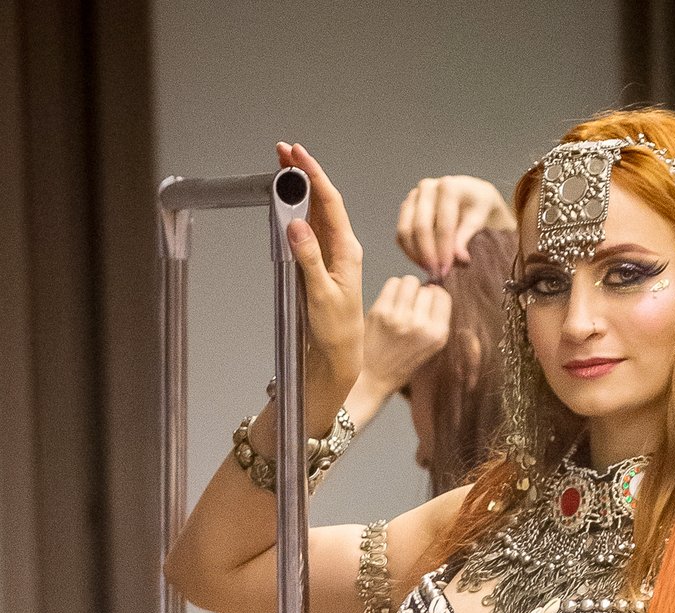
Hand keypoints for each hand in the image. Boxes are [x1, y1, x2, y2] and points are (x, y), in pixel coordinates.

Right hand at [275, 142, 363, 396]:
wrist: (339, 355)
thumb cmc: (336, 330)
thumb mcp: (322, 295)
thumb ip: (310, 259)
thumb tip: (297, 225)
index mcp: (348, 251)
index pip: (331, 203)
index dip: (315, 176)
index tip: (298, 155)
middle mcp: (342, 247)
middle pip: (323, 200)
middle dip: (304, 173)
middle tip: (283, 151)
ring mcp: (332, 253)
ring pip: (315, 211)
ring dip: (300, 188)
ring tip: (282, 166)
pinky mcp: (321, 261)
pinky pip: (310, 228)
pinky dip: (297, 209)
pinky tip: (287, 198)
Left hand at [362, 275, 452, 399]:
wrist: (372, 378)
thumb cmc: (400, 364)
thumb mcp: (429, 348)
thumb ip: (436, 320)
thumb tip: (433, 288)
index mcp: (437, 336)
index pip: (443, 296)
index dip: (435, 296)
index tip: (428, 302)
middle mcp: (421, 326)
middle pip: (426, 289)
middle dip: (420, 294)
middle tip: (411, 308)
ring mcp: (400, 317)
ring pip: (409, 281)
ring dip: (406, 288)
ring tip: (401, 304)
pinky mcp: (381, 311)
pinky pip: (392, 283)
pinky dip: (392, 289)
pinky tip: (390, 303)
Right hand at [395, 176, 515, 277]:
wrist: (469, 197)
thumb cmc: (477, 208)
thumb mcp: (479, 219)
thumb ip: (467, 236)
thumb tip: (458, 258)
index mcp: (448, 186)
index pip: (443, 224)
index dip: (444, 250)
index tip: (446, 270)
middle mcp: (427, 188)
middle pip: (420, 227)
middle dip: (428, 255)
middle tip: (436, 275)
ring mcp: (413, 198)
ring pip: (405, 231)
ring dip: (416, 255)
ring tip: (430, 272)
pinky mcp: (405, 209)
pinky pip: (401, 235)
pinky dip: (410, 252)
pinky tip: (423, 264)